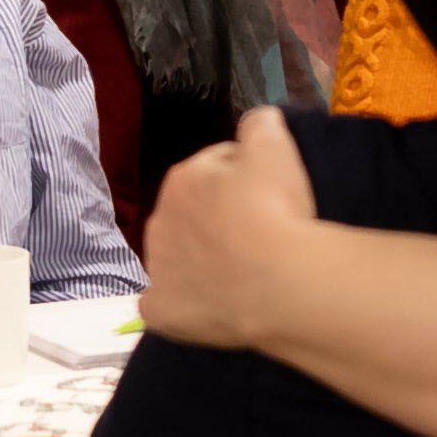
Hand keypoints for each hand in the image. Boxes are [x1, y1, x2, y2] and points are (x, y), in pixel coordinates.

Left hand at [135, 103, 321, 347]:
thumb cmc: (276, 211)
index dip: (245, 180)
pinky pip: (164, 306)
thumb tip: (255, 125)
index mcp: (183, 178)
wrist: (278, 281)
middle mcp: (160, 221)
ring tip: (240, 274)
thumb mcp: (275, 146)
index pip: (214, 169)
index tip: (271, 196)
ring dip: (200, 261)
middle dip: (216, 220)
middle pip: (192, 215)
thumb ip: (259, 125)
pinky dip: (181, 305)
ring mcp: (158, 269)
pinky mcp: (161, 311)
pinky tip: (208, 307)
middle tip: (258, 236)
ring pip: (177, 258)